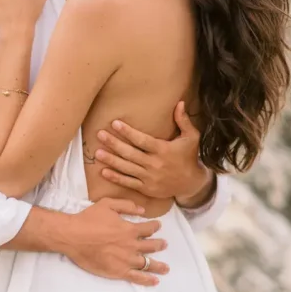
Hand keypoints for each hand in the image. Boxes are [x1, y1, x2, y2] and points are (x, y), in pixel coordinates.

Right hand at [61, 198, 167, 286]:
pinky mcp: (119, 271)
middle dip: (160, 244)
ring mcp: (127, 260)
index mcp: (130, 229)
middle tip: (164, 244)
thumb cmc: (88, 219)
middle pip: (152, 246)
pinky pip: (137, 277)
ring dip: (159, 265)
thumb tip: (142, 210)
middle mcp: (132, 245)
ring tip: (165, 268)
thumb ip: (126, 206)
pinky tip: (154, 280)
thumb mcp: (107, 204)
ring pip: (148, 264)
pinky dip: (147, 279)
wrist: (73, 236)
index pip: (148, 228)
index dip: (154, 226)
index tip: (157, 226)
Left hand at [94, 101, 213, 201]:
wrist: (193, 184)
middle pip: (130, 153)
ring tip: (97, 153)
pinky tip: (103, 171)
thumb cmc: (189, 157)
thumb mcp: (191, 138)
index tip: (115, 123)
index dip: (128, 132)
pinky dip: (116, 178)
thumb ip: (183, 121)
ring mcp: (150, 177)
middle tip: (100, 134)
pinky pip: (129, 182)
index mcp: (163, 150)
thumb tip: (180, 103)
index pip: (142, 140)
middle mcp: (155, 164)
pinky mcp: (146, 188)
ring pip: (127, 168)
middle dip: (114, 143)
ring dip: (111, 160)